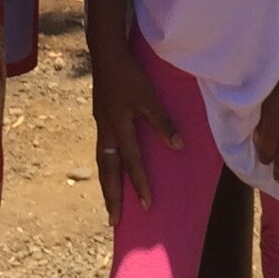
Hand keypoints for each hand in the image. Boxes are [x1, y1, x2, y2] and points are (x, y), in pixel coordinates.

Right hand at [89, 38, 180, 222]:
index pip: (131, 163)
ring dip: (107, 185)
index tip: (146, 206)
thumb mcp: (148, 97)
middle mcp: (107, 132)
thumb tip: (177, 146)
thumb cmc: (130, 75)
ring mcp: (101, 126)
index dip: (140, 184)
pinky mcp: (101, 120)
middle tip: (114, 221)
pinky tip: (111, 171)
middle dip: (111, 197)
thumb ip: (162, 122)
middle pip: (108, 172)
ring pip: (102, 163)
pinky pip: (102, 151)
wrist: (106, 55)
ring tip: (110, 204)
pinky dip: (107, 167)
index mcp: (118, 128)